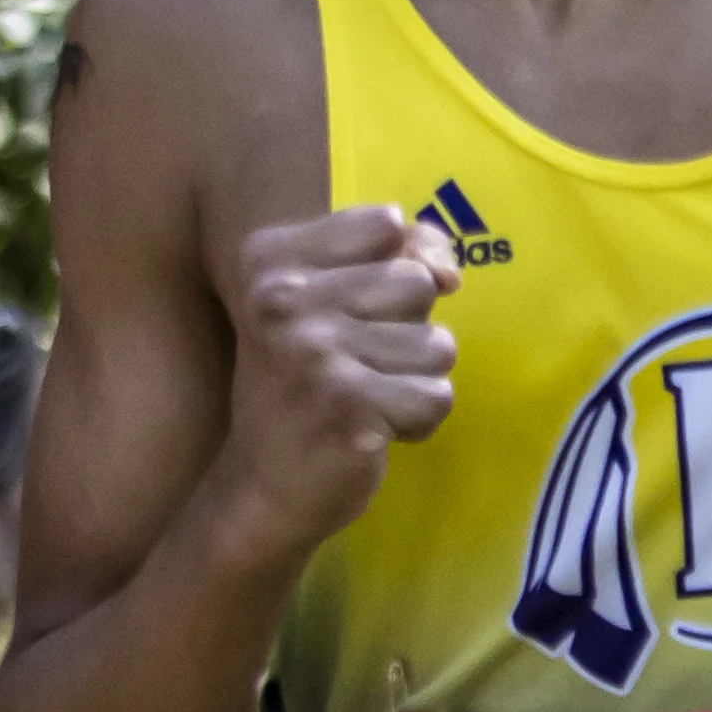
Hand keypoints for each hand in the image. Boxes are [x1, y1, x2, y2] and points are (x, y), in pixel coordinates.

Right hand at [217, 204, 460, 552]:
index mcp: (270, 257)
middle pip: (417, 283)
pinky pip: (437, 396)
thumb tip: (448, 274)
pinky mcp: (347, 406)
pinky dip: (418, 419)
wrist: (263, 487)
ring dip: (415, 378)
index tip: (353, 309)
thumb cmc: (307, 383)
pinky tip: (371, 429)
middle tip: (353, 364)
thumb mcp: (335, 298)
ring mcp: (312, 353)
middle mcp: (283, 298)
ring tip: (365, 398)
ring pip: (437, 343)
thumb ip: (402, 254)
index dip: (393, 267)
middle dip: (406, 329)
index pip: (387, 225)